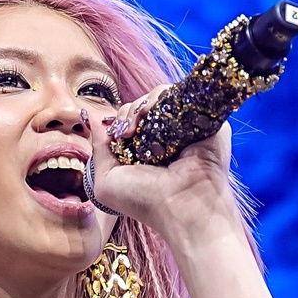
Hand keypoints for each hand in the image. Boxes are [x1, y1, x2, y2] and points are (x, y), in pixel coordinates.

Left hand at [81, 90, 242, 247]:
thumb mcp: (107, 180)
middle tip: (128, 132)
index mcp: (144, 149)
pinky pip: (181, 93)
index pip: (128, 118)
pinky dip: (165, 97)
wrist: (182, 204)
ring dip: (143, 105)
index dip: (119, 120)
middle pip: (142, 104)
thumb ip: (99, 149)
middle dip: (129, 112)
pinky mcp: (204, 117)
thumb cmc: (143, 200)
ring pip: (159, 95)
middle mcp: (165, 136)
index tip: (117, 135)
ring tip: (141, 125)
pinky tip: (157, 115)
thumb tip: (92, 118)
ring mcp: (185, 125)